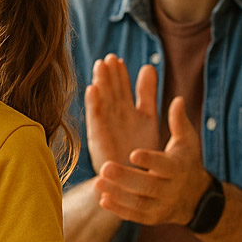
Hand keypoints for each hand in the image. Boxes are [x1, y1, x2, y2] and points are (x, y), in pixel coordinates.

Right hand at [84, 54, 159, 172]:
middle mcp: (116, 117)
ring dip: (100, 83)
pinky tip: (92, 89)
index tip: (118, 59)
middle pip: (111, 91)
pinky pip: (96, 118)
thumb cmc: (142, 152)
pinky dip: (94, 103)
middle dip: (109, 75)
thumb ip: (148, 94)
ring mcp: (107, 126)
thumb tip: (149, 66)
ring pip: (103, 100)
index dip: (121, 74)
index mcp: (129, 111)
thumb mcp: (149, 117)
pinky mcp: (99, 137)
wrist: (134, 182)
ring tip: (99, 66)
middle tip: (108, 58)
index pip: (123, 88)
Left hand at [93, 95, 210, 225]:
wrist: (195, 198)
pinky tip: (102, 199)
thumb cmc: (185, 161)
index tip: (132, 153)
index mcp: (178, 168)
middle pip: (148, 186)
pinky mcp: (152, 218)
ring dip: (118, 194)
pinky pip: (134, 216)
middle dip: (126, 178)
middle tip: (104, 167)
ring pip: (139, 203)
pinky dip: (119, 210)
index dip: (150, 161)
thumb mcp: (186, 142)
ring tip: (97, 182)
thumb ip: (178, 122)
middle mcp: (171, 189)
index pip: (164, 165)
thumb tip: (177, 99)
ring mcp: (162, 206)